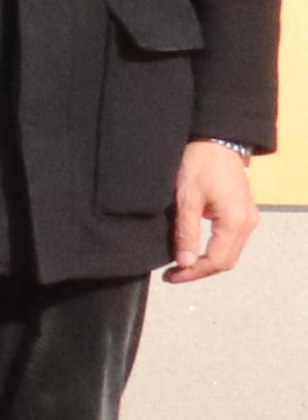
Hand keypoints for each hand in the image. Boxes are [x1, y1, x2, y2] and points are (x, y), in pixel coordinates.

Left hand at [168, 138, 260, 281]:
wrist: (217, 142)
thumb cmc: (200, 165)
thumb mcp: (187, 199)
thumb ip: (186, 232)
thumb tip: (183, 262)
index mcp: (236, 221)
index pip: (216, 261)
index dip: (193, 272)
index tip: (171, 277)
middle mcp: (247, 223)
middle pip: (225, 261)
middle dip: (199, 271)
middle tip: (172, 275)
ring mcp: (248, 219)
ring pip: (229, 253)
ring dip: (206, 262)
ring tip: (180, 265)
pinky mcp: (243, 214)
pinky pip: (230, 241)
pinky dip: (213, 250)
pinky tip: (193, 250)